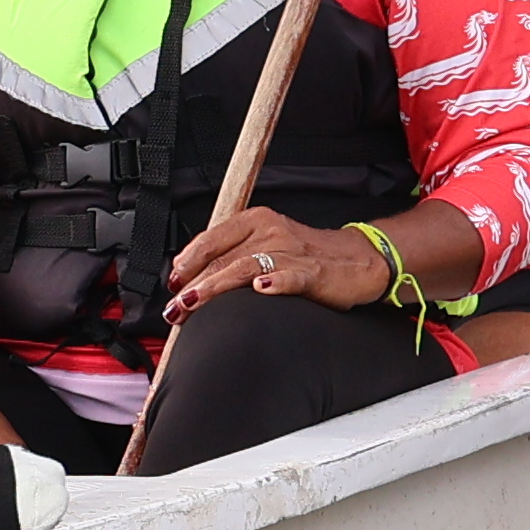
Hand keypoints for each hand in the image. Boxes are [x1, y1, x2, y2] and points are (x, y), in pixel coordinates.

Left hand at [168, 206, 377, 313]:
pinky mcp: (314, 272)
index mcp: (255, 221)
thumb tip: (191, 278)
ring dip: (216, 287)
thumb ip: (232, 255)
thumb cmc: (307, 254)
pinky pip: (291, 275)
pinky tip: (260, 291)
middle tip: (175, 308)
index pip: (211, 239)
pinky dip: (275, 282)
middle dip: (193, 284)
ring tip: (195, 303)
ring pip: (246, 267)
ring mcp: (292, 251)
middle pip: (223, 257)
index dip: (187, 262)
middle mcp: (270, 231)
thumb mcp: (265, 244)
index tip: (172, 284)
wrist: (358, 258)